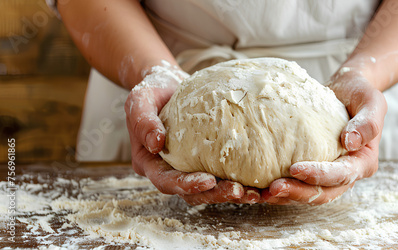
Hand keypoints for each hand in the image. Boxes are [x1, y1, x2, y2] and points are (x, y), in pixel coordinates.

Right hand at [125, 61, 260, 204]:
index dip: (187, 185)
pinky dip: (238, 179)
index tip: (209, 181)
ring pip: (210, 189)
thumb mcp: (140, 100)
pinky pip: (222, 174)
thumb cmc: (151, 91)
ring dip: (231, 193)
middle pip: (192, 192)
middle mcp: (170, 170)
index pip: (167, 182)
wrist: (168, 84)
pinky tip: (257, 180)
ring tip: (254, 193)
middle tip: (239, 192)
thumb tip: (155, 143)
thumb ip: (143, 121)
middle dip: (216, 194)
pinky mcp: (206, 159)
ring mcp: (189, 166)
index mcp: (150, 164)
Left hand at [262, 69, 386, 204]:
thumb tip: (350, 142)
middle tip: (272, 188)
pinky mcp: (315, 170)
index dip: (318, 175)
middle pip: (323, 193)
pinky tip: (262, 188)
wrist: (348, 90)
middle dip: (297, 193)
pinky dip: (283, 188)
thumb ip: (367, 122)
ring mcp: (330, 175)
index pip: (341, 175)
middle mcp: (348, 174)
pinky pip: (299, 185)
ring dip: (286, 196)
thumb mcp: (371, 101)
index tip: (295, 168)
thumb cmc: (360, 94)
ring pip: (308, 194)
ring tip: (262, 194)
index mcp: (364, 162)